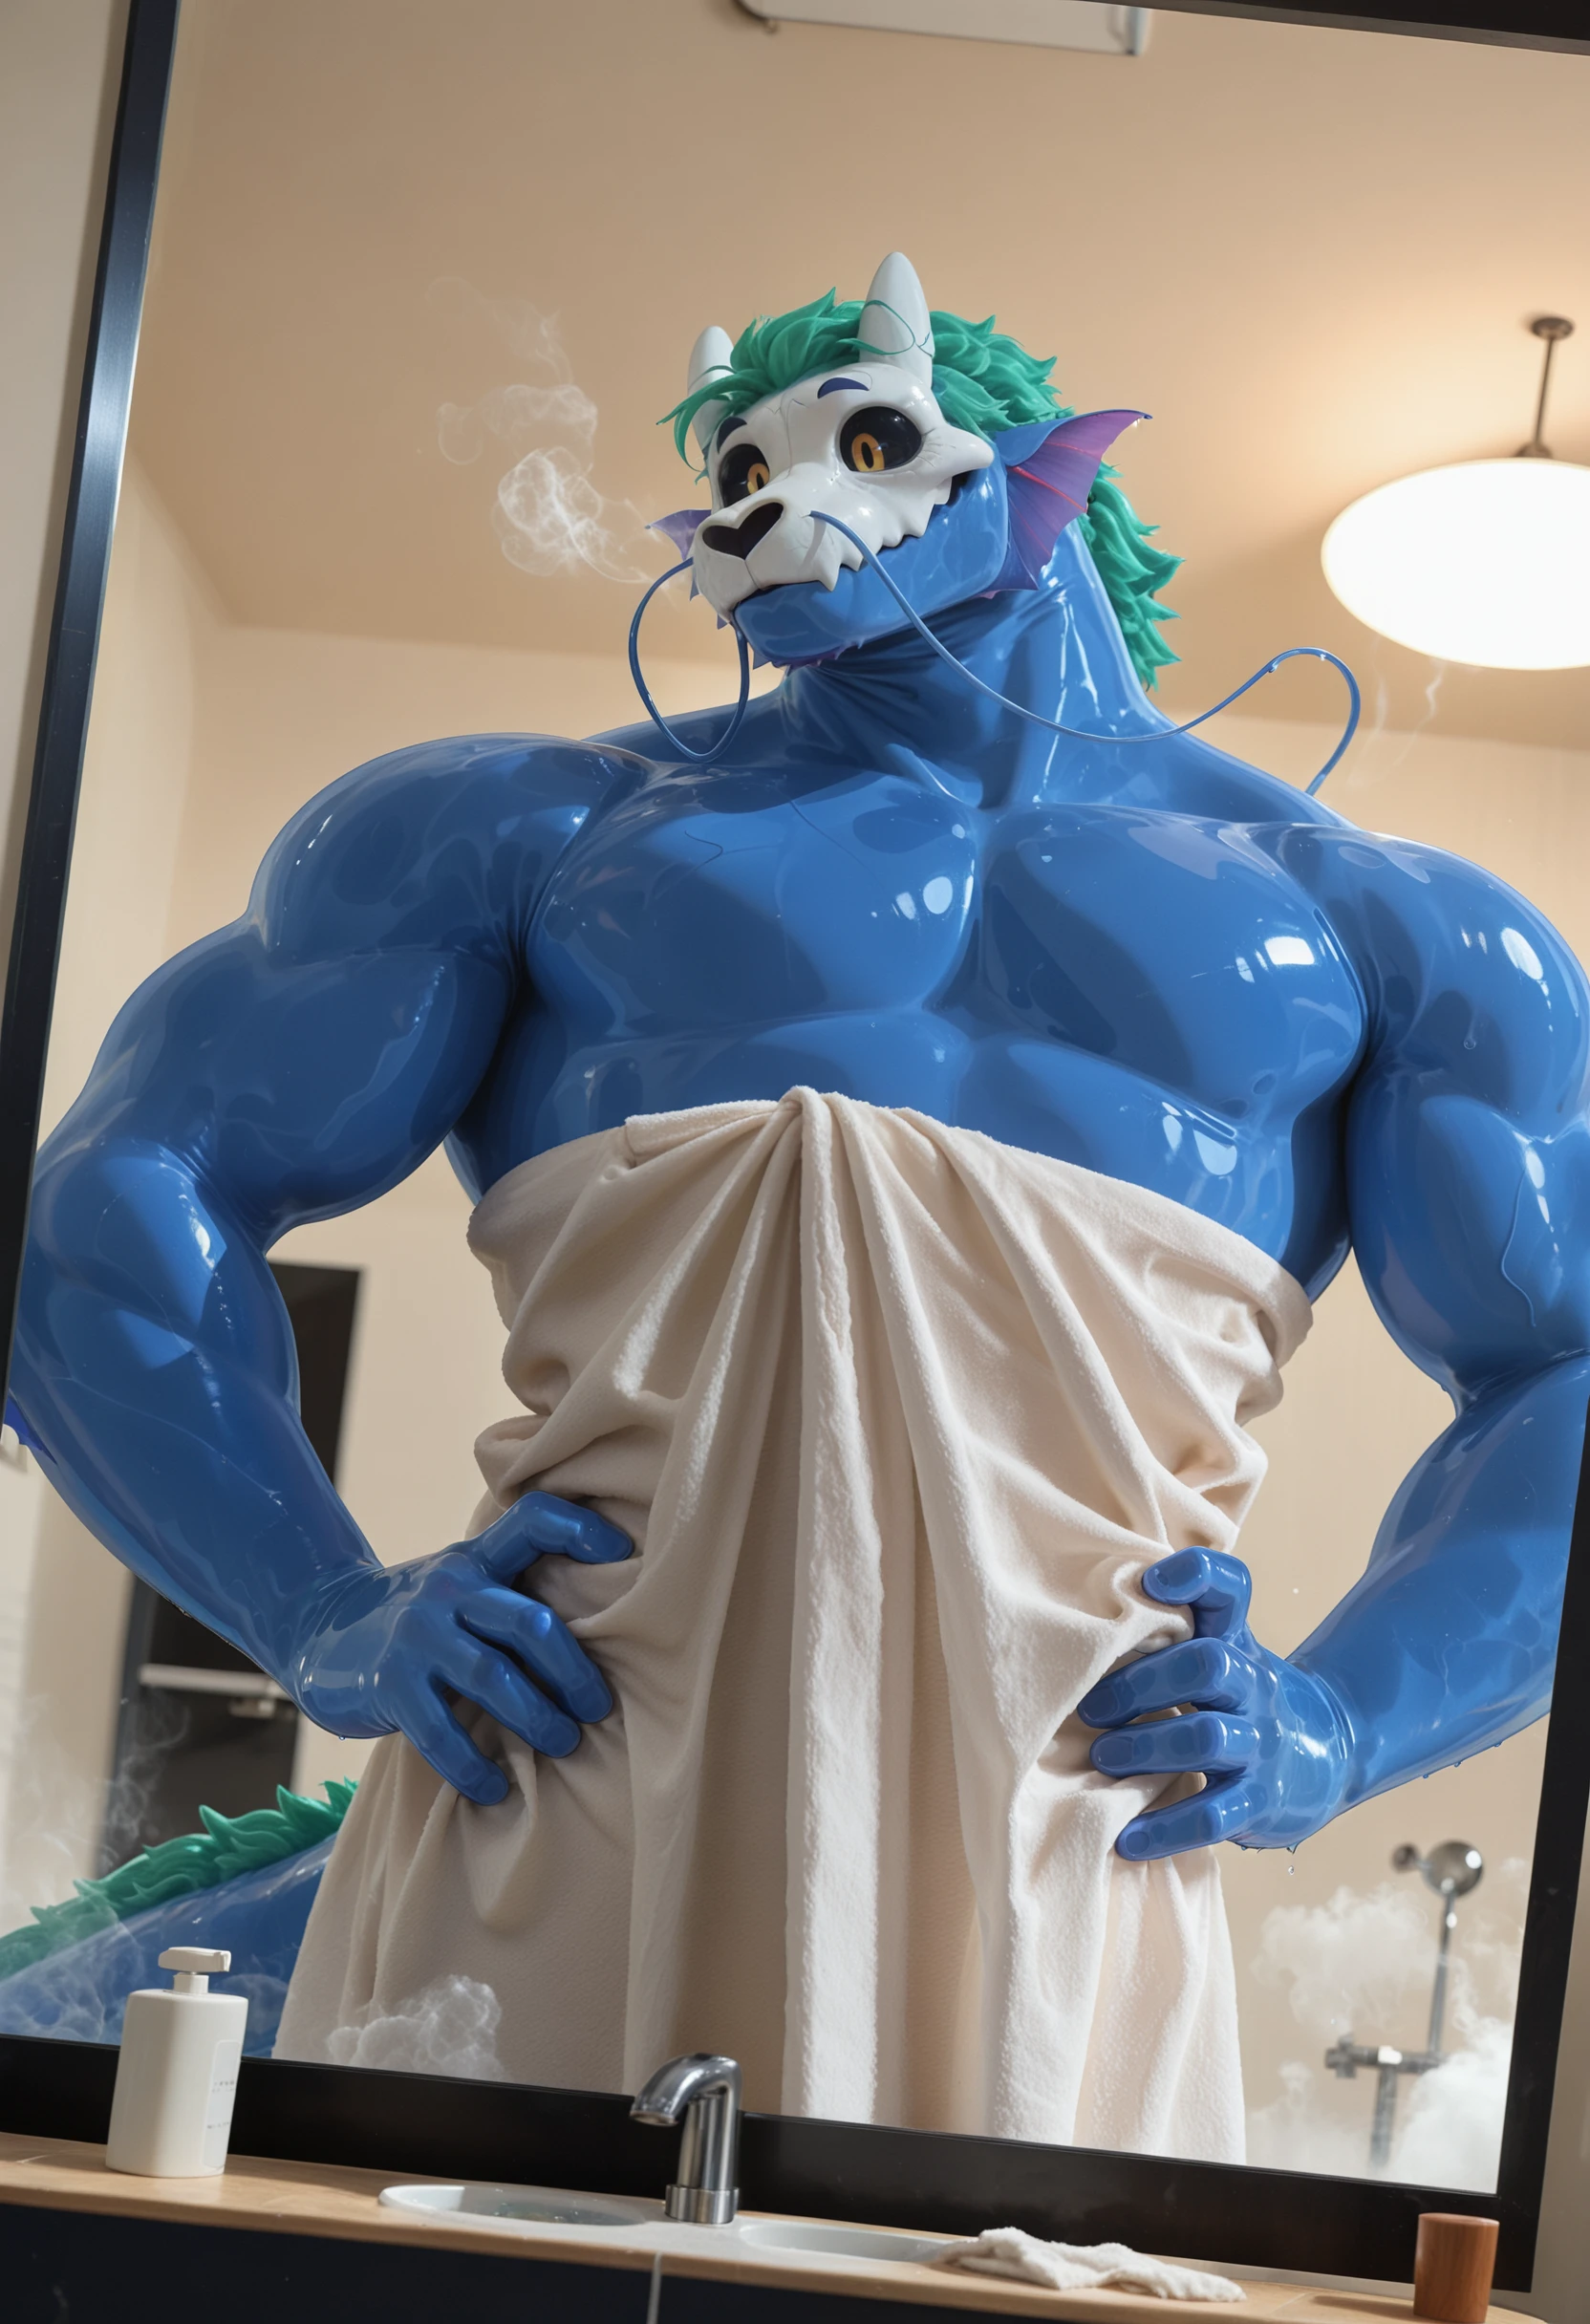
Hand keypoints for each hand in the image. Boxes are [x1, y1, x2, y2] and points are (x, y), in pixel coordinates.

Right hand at [286, 1493, 631, 1805]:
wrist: (320, 1628)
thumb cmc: (421, 1619)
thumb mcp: (461, 1586)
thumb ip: (512, 1595)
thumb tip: (608, 1631)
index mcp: (476, 1559)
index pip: (533, 1521)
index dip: (580, 1528)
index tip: (623, 1554)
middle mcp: (449, 1589)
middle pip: (528, 1621)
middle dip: (573, 1671)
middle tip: (599, 1708)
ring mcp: (416, 1635)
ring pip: (492, 1676)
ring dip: (537, 1717)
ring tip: (564, 1744)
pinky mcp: (389, 1682)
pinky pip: (441, 1731)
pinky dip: (474, 1765)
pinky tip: (495, 1787)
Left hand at [1077, 1548, 1351, 1859]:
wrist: (1320, 1760)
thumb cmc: (1234, 1699)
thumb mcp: (1217, 1650)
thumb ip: (1164, 1626)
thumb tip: (1082, 1604)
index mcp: (1234, 1642)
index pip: (1228, 1588)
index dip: (1195, 1575)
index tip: (1149, 1583)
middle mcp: (1253, 1685)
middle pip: (1207, 1663)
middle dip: (1140, 1683)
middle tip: (1090, 1708)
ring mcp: (1261, 1744)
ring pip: (1206, 1738)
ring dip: (1144, 1749)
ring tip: (1102, 1759)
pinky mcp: (1261, 1803)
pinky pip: (1213, 1817)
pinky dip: (1164, 1830)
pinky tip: (1126, 1839)